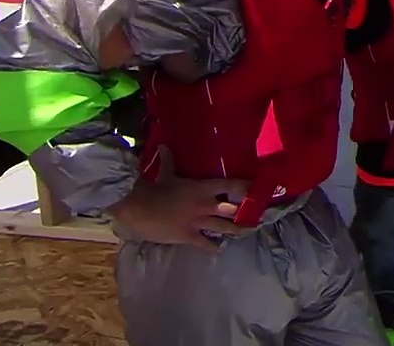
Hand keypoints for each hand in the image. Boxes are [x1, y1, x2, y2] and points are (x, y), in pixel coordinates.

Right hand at [108, 145, 251, 251]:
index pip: (230, 184)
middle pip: (233, 209)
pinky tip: (220, 249)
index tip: (255, 189)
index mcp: (203, 187)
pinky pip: (206, 244)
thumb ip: (169, 160)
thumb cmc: (154, 189)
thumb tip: (164, 145)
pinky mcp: (189, 236)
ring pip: (224, 227)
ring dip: (235, 230)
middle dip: (243, 212)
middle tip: (254, 215)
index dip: (245, 187)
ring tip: (244, 231)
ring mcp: (199, 222)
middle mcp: (206, 204)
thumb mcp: (165, 173)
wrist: (138, 209)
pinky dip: (214, 247)